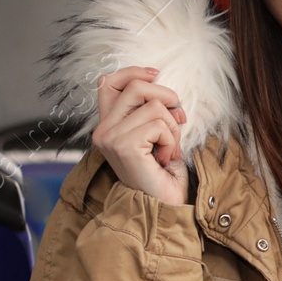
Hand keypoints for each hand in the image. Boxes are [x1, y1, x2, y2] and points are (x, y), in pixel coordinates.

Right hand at [90, 65, 189, 205]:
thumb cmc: (162, 174)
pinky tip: (164, 158)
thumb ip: (150, 111)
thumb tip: (163, 89)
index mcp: (108, 126)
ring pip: (154, 106)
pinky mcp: (124, 146)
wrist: (161, 208)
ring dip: (172, 127)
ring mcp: (111, 138)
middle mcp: (103, 131)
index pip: (108, 82)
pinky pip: (159, 124)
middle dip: (166, 97)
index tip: (156, 74)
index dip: (133, 72)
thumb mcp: (155, 134)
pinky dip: (171, 140)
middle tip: (178, 120)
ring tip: (168, 148)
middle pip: (136, 87)